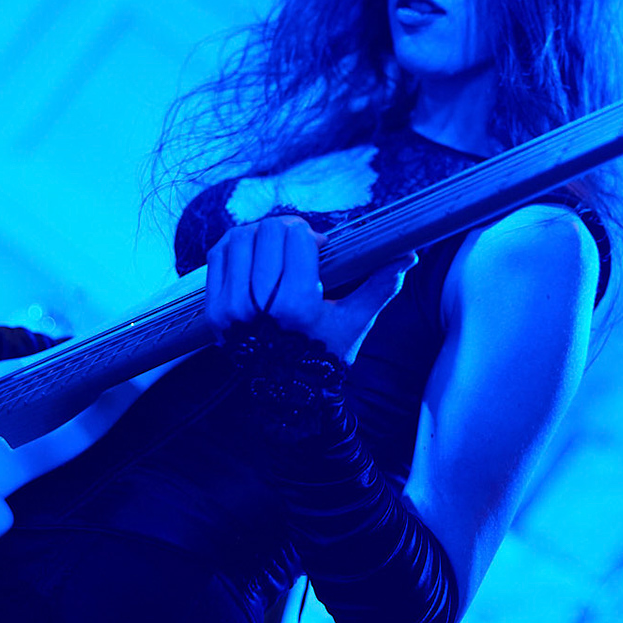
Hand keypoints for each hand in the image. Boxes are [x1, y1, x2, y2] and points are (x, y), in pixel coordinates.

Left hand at [204, 215, 414, 362]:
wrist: (288, 392)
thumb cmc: (325, 355)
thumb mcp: (356, 322)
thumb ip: (382, 285)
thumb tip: (409, 255)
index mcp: (296, 305)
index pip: (296, 238)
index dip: (311, 235)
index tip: (320, 246)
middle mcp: (259, 306)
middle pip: (268, 233)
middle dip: (288, 230)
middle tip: (301, 244)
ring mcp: (231, 308)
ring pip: (240, 238)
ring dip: (260, 233)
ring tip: (277, 247)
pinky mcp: (214, 310)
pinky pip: (218, 256)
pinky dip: (235, 244)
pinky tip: (253, 251)